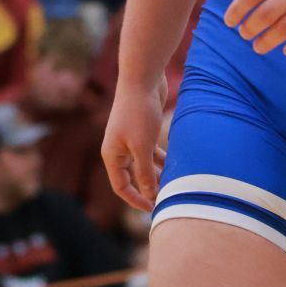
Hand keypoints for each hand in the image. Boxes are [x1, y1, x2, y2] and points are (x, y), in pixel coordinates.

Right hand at [101, 76, 167, 210]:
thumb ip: (145, 172)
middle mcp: (118, 148)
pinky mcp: (142, 129)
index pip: (120, 186)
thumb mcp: (142, 147)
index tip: (153, 208)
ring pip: (143, 164)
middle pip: (132, 177)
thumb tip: (150, 194)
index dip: (135, 199)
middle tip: (166, 197)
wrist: (142, 78)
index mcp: (112, 155)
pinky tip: (174, 161)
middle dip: (147, 187)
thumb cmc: (139, 112)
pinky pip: (150, 151)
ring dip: (156, 173)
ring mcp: (130, 138)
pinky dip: (160, 158)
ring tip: (174, 182)